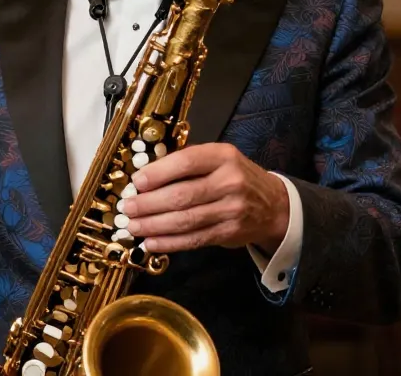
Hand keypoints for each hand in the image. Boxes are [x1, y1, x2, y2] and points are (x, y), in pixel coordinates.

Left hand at [120, 142, 288, 254]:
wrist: (273, 205)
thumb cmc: (236, 177)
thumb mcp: (218, 158)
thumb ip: (188, 162)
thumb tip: (145, 174)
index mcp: (223, 156)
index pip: (187, 162)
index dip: (158, 173)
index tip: (136, 181)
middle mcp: (229, 182)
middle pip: (182, 195)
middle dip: (149, 204)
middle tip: (128, 208)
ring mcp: (231, 210)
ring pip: (185, 220)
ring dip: (154, 225)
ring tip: (134, 226)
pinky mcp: (229, 233)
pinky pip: (194, 239)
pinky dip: (170, 243)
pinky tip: (152, 242)